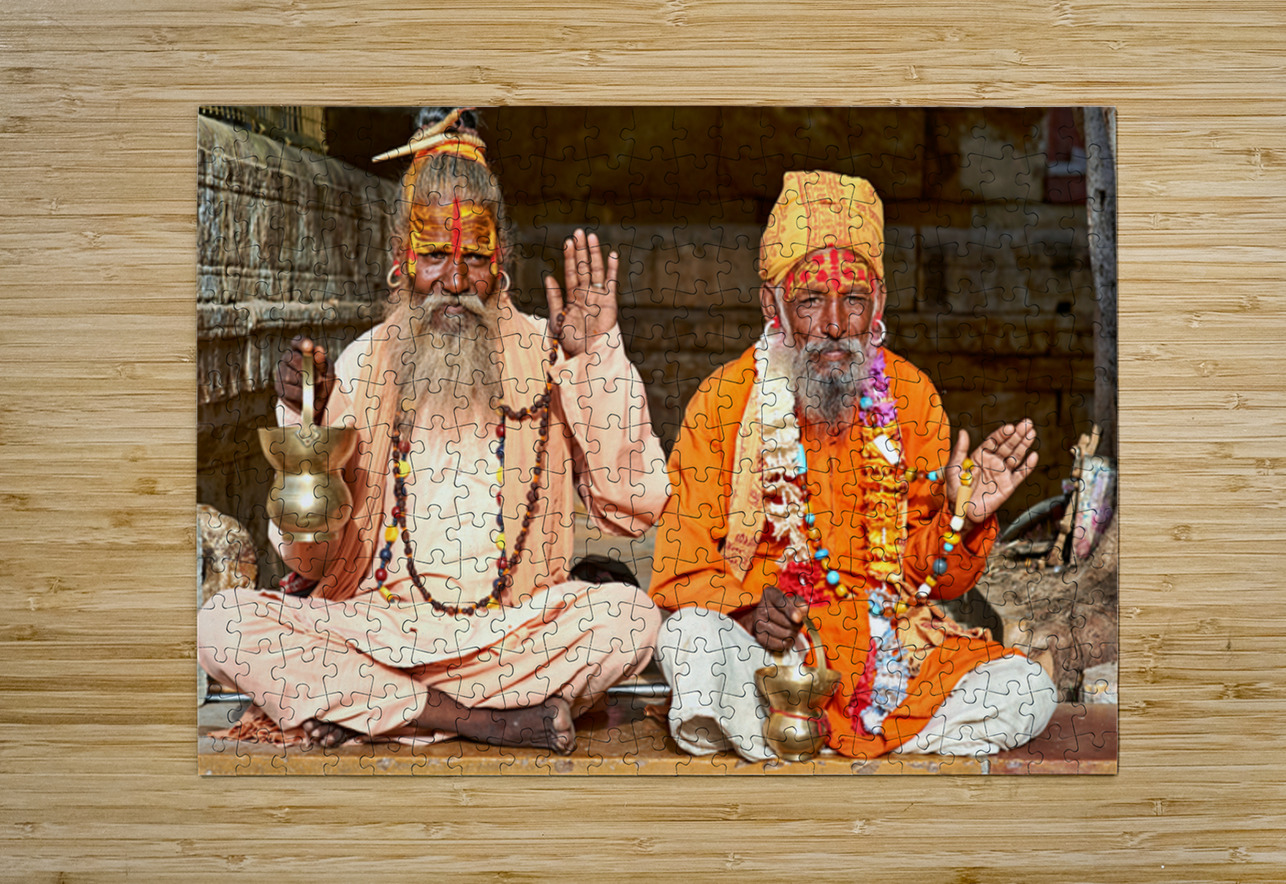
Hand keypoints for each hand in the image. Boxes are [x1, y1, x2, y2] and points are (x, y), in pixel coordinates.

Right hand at [275, 335, 335, 415]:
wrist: (317, 401)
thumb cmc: (323, 382)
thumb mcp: (327, 372)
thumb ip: (323, 362)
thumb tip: (318, 350)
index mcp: (300, 351)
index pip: (297, 341)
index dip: (302, 342)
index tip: (309, 345)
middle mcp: (288, 359)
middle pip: (291, 358)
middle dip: (305, 368)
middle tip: (318, 379)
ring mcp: (281, 372)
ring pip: (290, 376)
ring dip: (304, 384)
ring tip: (314, 389)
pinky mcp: (279, 387)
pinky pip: (288, 390)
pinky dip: (300, 394)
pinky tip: (306, 396)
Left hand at [544, 229, 618, 356]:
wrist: (587, 355)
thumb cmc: (571, 341)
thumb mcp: (557, 319)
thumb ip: (554, 298)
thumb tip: (548, 276)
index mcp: (572, 297)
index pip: (571, 273)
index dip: (570, 258)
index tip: (567, 242)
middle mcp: (586, 294)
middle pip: (583, 268)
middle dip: (581, 250)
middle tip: (579, 232)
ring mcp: (598, 297)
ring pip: (596, 271)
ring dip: (594, 254)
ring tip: (591, 237)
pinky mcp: (610, 302)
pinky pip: (611, 283)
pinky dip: (612, 269)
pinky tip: (612, 255)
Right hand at [747, 584, 809, 652]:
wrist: (766, 618)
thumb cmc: (784, 607)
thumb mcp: (793, 601)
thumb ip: (800, 603)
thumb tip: (804, 609)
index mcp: (770, 594)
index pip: (780, 602)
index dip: (790, 611)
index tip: (798, 618)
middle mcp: (760, 608)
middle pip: (786, 621)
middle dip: (797, 624)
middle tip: (797, 623)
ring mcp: (758, 624)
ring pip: (785, 634)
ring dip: (794, 633)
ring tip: (792, 629)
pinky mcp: (759, 638)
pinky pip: (781, 644)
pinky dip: (788, 642)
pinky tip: (787, 637)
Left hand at [945, 419, 1038, 529]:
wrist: (962, 512)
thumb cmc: (955, 490)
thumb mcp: (953, 468)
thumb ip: (959, 451)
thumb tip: (963, 432)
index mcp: (980, 456)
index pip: (993, 441)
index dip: (1002, 434)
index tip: (1009, 427)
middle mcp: (993, 462)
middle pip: (1008, 446)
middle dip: (1017, 435)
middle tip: (1027, 424)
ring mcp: (1002, 473)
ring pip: (1016, 457)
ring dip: (1024, 445)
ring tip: (1031, 433)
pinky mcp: (1009, 486)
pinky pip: (1020, 475)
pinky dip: (1028, 466)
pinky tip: (1034, 456)